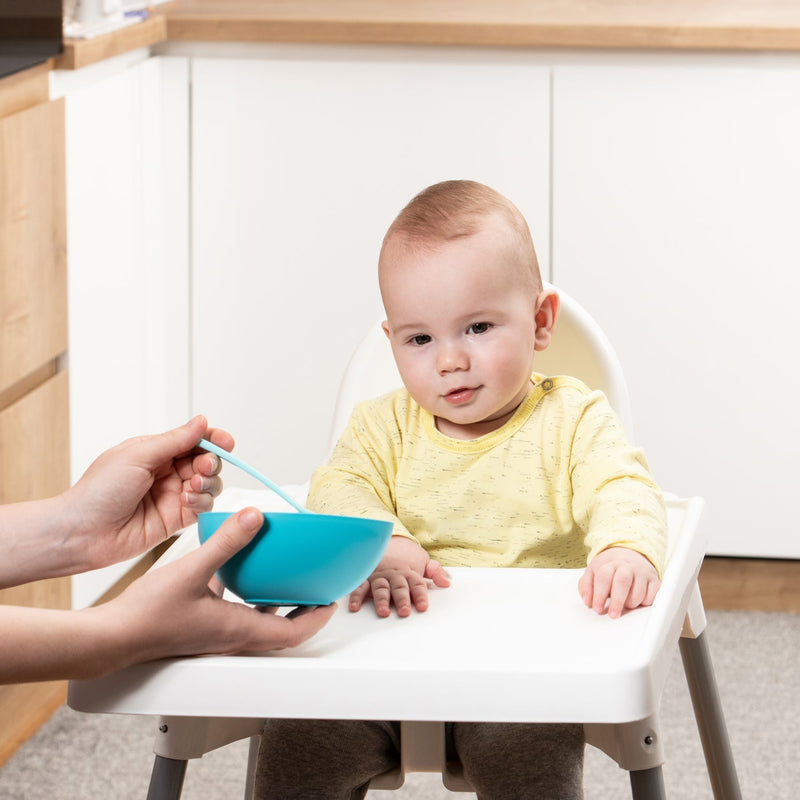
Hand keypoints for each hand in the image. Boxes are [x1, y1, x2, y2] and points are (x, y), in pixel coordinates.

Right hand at [0, 508, 335, 682]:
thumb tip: (256, 516)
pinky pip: (238, 613)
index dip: (318, 617)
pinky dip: (250, 598)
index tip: (334, 598)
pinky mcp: (202, 626)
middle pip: (283, 629)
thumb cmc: (148, 614)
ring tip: (289, 579)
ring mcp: (217, 634)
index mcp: (239, 630)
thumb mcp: (193, 569)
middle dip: (305, 611)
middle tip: (319, 588)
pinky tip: (240, 574)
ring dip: (279, 605)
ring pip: (261, 623)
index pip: (294, 632)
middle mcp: (233, 637)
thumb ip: (226, 542)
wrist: (113, 636)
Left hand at [66, 415, 233, 569]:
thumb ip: (175, 440)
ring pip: (209, 484)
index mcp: (155, 452)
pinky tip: (187, 501)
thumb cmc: (98, 491)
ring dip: (208, 482)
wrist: (83, 532)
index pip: (193, 440)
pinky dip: (202, 502)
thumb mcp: (137, 456)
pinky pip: (202, 507)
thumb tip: (201, 422)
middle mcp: (167, 472)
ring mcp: (172, 495)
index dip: (212, 439)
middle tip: (204, 467)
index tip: (226, 442)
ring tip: (193, 486)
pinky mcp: (176, 519)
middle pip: (206, 461)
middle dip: (211, 462)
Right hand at [349, 536, 449, 617]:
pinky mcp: (366, 576)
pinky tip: (355, 607)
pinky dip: (356, 596)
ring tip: (384, 611)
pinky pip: (360, 586)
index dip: (420, 596)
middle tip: (404, 611)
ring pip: (380, 588)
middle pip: (399, 588)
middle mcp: (394, 574)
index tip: (423, 607)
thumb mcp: (423, 559)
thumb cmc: (405, 554)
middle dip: (402, 600)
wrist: (385, 538)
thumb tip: (446, 582)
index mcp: (409, 572)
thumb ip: (435, 571)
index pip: (417, 584)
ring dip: (381, 600)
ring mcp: (379, 575)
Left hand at [578, 547, 659, 618]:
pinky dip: (644, 603)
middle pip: (623, 582)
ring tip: (624, 603)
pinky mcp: (655, 581)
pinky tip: (637, 599)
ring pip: (638, 593)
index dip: (599, 595)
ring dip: (630, 604)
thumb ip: (585, 587)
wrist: (629, 554)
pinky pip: (652, 597)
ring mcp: (642, 572)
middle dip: (617, 601)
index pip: (604, 577)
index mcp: (610, 564)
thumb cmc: (609, 569)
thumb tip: (588, 601)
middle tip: (613, 615)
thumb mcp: (592, 573)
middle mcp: (627, 566)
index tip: (597, 608)